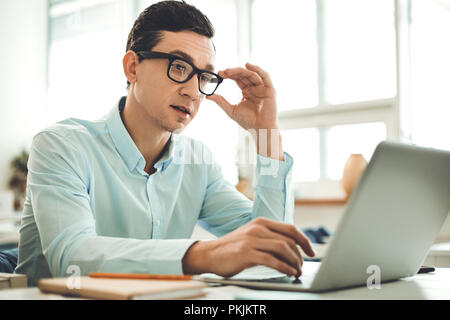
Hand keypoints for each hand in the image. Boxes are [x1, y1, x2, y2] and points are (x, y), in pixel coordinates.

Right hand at [182, 217, 314, 276]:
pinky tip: (289, 272)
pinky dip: (284, 267)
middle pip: (289, 239)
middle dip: (300, 255)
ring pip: (283, 248)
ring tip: (297, 271)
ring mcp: (251, 240)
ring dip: (294, 262)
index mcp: (261, 222)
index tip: (311, 252)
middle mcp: (258, 228)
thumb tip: (292, 248)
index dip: (305, 240)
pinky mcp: (246, 253)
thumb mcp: (252, 236)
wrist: (209, 254)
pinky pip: (272, 260)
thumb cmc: (233, 248)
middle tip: (303, 266)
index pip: (291, 228)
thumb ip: (269, 237)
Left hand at [207, 63, 283, 159]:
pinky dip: (257, 69)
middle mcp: (254, 88)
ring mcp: (262, 88)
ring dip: (240, 71)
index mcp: (246, 92)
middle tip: (222, 72)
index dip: (228, 75)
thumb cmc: (248, 122)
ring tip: (229, 71)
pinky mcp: (270, 89)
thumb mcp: (231, 110)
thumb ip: (221, 101)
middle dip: (232, 72)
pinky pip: (264, 76)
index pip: (237, 79)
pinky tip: (248, 65)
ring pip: (251, 74)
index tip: (219, 74)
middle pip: (243, 75)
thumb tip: (207, 96)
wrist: (260, 129)